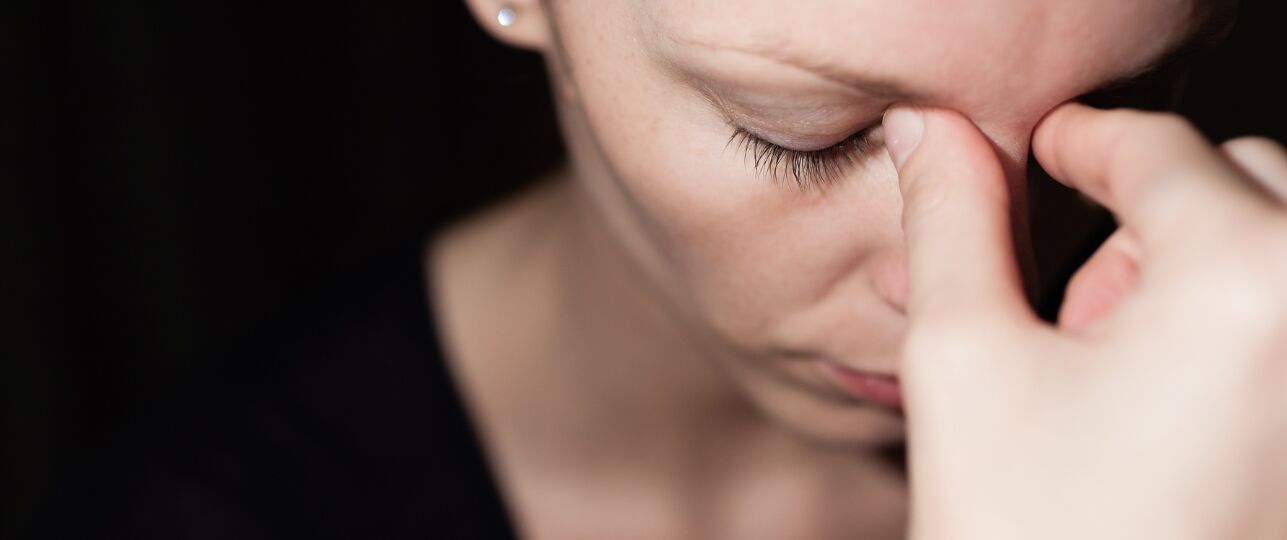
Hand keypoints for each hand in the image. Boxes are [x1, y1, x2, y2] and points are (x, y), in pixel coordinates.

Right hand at [883, 103, 1286, 539]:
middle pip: (1237, 184)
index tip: (1040, 151)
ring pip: (1279, 251)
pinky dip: (1243, 330)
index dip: (1079, 142)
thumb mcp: (965, 366)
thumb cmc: (1029, 539)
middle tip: (1066, 316)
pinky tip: (1168, 414)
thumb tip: (929, 131)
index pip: (1156, 148)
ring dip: (1195, 275)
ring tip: (1112, 377)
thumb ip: (949, 223)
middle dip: (1143, 222)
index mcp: (1246, 280)